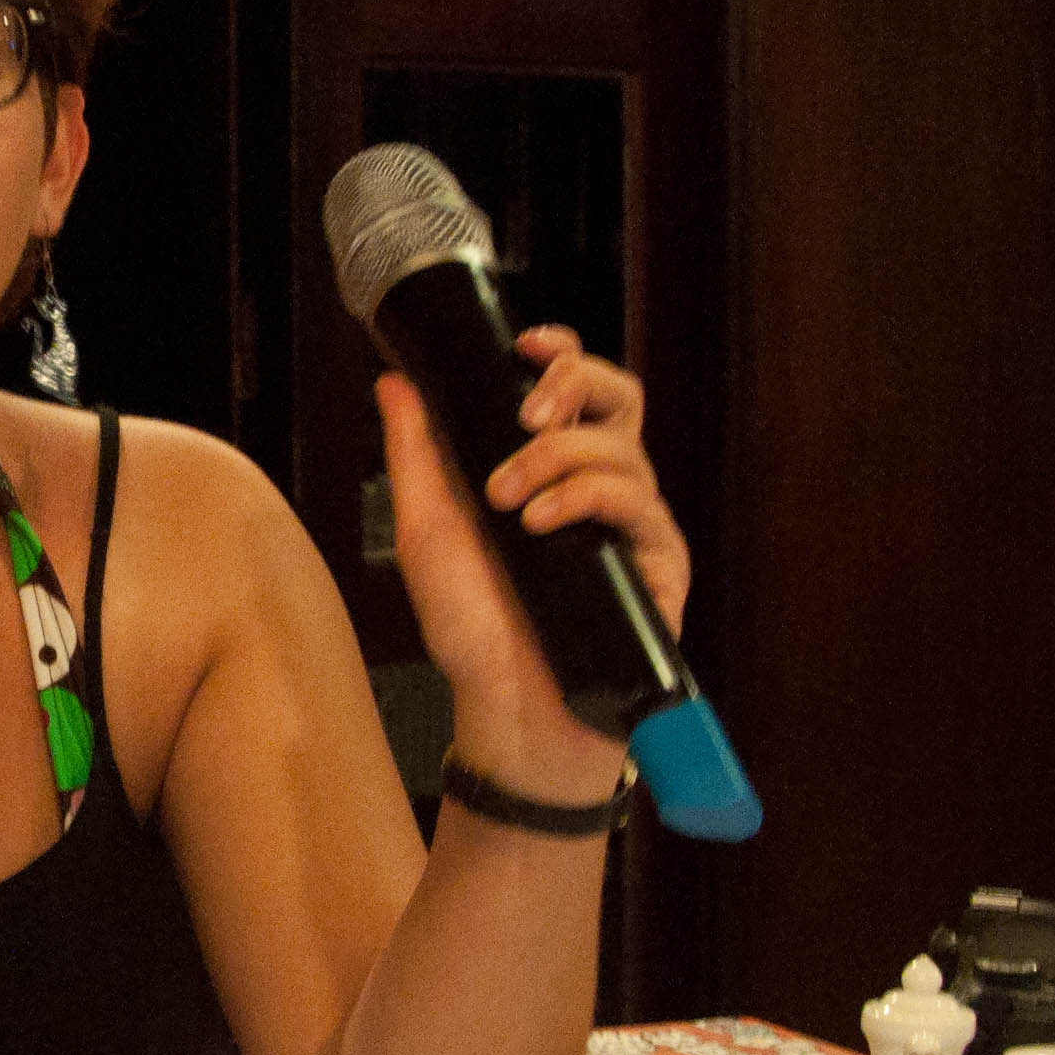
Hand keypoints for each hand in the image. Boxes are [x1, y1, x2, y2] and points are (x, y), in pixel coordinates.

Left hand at [376, 328, 686, 800]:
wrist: (506, 711)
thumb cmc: (471, 630)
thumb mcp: (426, 531)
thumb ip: (415, 453)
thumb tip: (395, 379)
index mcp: (549, 468)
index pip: (575, 388)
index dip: (560, 352)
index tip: (524, 343)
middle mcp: (598, 486)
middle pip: (619, 394)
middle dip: (573, 383)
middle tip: (525, 415)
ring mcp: (631, 522)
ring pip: (621, 445)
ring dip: (556, 458)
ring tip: (507, 503)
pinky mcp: (658, 561)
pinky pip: (636, 501)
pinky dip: (584, 497)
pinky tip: (540, 525)